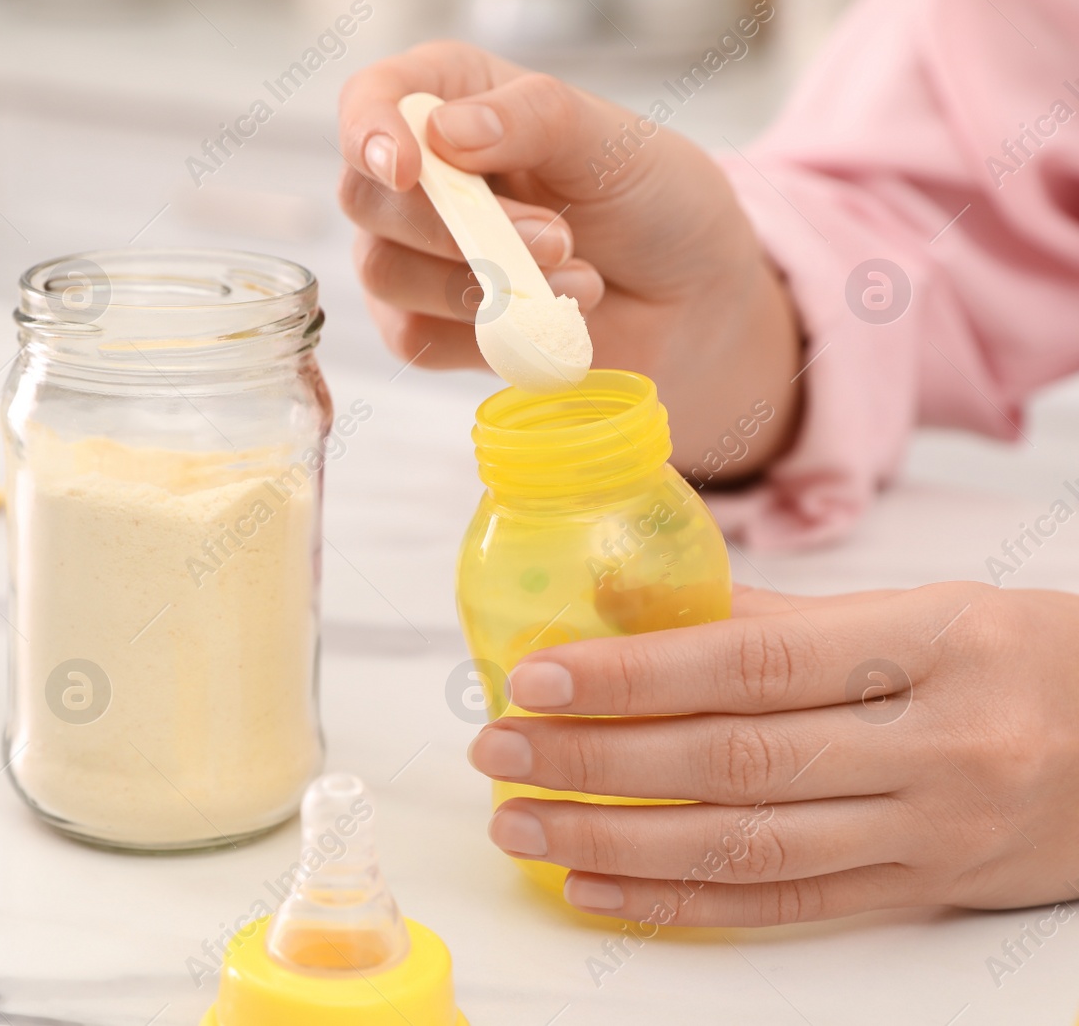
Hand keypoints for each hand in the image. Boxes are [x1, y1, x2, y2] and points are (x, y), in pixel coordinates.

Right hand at [337, 40, 800, 480]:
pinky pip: (415, 337)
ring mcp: (415, 254)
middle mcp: (421, 176)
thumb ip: (534, 119)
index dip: (370, 130)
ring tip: (577, 280)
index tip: (409, 168)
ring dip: (482, 283)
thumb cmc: (653, 204)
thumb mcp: (614, 143)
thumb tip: (446, 132)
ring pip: (386, 272)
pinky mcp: (428, 326)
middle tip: (555, 238)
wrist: (690, 301)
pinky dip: (488, 332)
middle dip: (453, 227)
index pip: (372, 98)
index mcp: (453, 98)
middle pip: (366, 197)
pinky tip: (549, 317)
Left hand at [466, 583, 1078, 925]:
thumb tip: (629, 609)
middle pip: (733, 763)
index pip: (750, 665)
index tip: (535, 676)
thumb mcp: (918, 610)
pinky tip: (597, 885)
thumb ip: (775, 621)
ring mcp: (930, 833)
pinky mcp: (921, 892)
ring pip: (746, 848)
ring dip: (615, 841)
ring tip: (522, 824)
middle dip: (597, 761)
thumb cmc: (1017, 658)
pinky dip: (678, 902)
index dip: (632, 674)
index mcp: (928, 647)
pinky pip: (784, 907)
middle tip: (497, 752)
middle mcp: (934, 747)